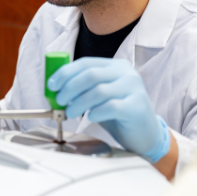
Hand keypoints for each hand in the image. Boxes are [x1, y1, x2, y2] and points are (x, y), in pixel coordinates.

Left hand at [50, 57, 170, 161]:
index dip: (65, 73)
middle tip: (59, 101)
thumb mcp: (98, 94)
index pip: (86, 63)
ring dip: (78, 103)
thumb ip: (82, 87)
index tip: (52, 85)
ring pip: (99, 91)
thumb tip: (53, 86)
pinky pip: (111, 107)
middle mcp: (127, 74)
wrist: (144, 132)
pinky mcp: (137, 107)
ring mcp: (135, 89)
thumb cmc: (116, 112)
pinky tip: (91, 117)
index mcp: (116, 66)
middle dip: (69, 88)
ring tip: (70, 112)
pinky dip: (95, 113)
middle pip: (91, 75)